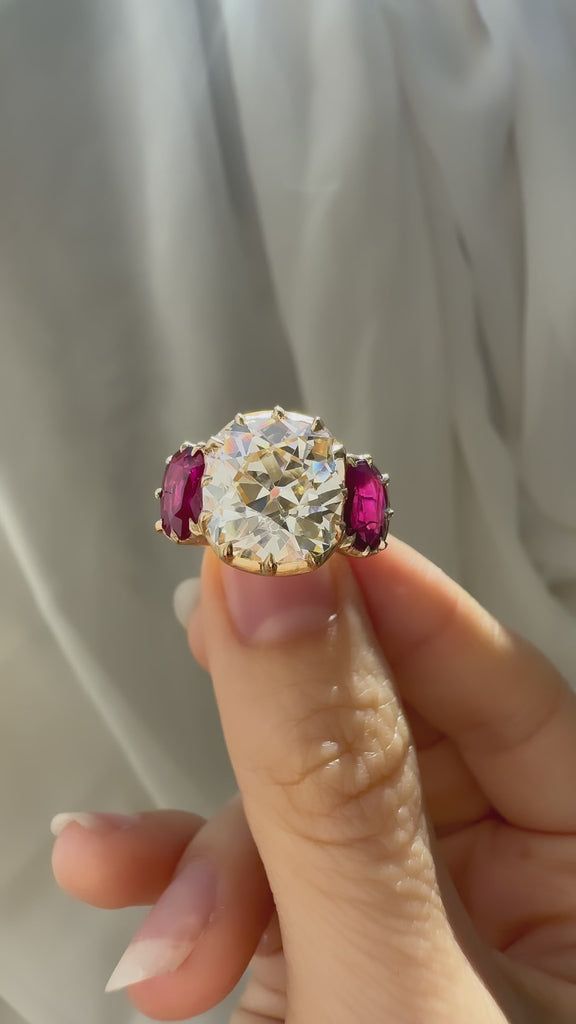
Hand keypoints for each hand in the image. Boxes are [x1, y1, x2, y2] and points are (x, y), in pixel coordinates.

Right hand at [52, 539, 575, 1021]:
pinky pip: (265, 883)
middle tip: (204, 632)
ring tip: (131, 890)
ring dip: (208, 850)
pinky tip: (121, 885)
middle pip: (393, 742)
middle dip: (277, 732)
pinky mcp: (331, 964)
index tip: (302, 533)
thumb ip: (337, 786)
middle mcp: (513, 900)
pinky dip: (185, 888)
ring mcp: (414, 931)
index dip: (405, 603)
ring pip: (308, 813)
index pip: (510, 694)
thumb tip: (279, 577)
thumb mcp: (390, 979)